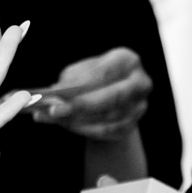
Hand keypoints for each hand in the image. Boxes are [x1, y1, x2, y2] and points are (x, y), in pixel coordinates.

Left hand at [29, 48, 152, 139]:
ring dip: (77, 119)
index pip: (106, 72)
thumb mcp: (79, 72)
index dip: (82, 83)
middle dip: (81, 105)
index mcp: (127, 61)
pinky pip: (107, 132)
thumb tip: (51, 98)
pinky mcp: (132, 125)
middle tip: (54, 110)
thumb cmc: (92, 78)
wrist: (111, 95)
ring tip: (54, 116)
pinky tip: (67, 124)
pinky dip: (84, 129)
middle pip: (112, 97)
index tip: (57, 91)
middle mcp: (140, 83)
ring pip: (107, 117)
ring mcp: (139, 106)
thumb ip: (68, 82)